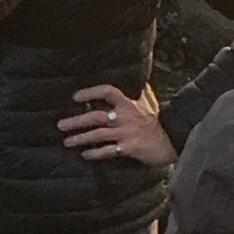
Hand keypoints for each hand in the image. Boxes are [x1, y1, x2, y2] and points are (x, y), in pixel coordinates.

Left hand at [59, 84, 176, 168]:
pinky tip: (85, 154)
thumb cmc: (158, 122)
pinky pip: (108, 151)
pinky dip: (95, 153)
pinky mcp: (128, 148)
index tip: (76, 97)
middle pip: (96, 117)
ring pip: (98, 135)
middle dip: (77, 121)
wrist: (172, 140)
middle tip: (61, 125)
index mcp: (129, 104)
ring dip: (81, 138)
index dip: (91, 92)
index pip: (108, 92)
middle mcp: (125, 117)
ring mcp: (126, 133)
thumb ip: (138, 92)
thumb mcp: (149, 102)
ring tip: (67, 141)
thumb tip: (135, 79)